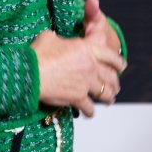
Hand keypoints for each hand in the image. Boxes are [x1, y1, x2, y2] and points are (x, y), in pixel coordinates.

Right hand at [31, 0, 125, 116]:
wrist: (30, 73)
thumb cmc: (38, 54)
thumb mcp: (49, 38)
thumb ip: (60, 39)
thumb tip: (56, 40)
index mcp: (87, 48)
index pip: (111, 55)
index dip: (118, 61)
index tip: (121, 66)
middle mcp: (91, 66)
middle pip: (111, 76)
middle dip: (115, 82)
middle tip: (116, 86)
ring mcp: (86, 83)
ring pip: (105, 93)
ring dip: (108, 97)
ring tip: (109, 100)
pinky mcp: (78, 97)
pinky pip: (90, 107)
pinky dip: (90, 112)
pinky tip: (89, 113)